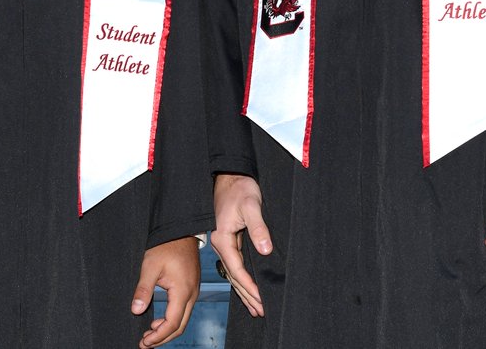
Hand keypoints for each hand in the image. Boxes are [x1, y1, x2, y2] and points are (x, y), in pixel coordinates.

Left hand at [130, 236, 199, 347]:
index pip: (172, 323)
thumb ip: (143, 290)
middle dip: (162, 338)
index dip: (158, 336)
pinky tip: (159, 320)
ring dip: (166, 330)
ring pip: (182, 319)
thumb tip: (136, 310)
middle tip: (145, 343)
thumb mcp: (150, 266)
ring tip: (149, 333)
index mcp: (183, 291)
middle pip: (179, 326)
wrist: (180, 230)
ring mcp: (193, 291)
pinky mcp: (191, 287)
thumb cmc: (166, 245)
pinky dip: (171, 319)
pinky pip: (183, 310)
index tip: (144, 342)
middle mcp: (191, 294)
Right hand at [211, 173, 271, 317]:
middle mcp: (220, 243)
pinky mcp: (229, 239)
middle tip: (262, 310)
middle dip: (248, 295)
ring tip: (255, 307)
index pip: (237, 270)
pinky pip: (235, 264)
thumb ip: (258, 228)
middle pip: (234, 276)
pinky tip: (248, 287)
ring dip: (244, 290)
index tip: (262, 300)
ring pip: (234, 273)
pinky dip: (242, 279)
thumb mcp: (251, 206)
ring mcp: (223, 242)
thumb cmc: (239, 188)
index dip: (250, 287)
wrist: (230, 175)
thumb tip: (265, 249)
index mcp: (222, 238)